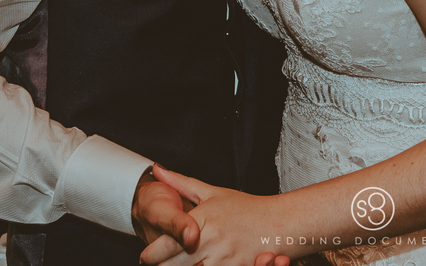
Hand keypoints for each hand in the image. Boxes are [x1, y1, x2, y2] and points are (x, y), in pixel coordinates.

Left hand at [140, 165, 291, 265]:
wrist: (279, 223)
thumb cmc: (244, 208)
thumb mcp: (212, 193)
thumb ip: (181, 183)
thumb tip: (156, 169)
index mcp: (202, 220)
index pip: (165, 245)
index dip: (151, 255)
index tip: (146, 256)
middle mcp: (210, 241)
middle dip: (163, 265)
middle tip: (161, 262)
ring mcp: (223, 259)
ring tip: (181, 262)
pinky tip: (203, 263)